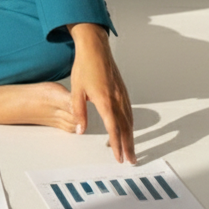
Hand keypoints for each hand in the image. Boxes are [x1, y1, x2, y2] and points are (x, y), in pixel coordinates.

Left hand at [68, 23, 135, 163]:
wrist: (95, 48)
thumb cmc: (84, 67)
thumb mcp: (76, 91)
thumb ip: (79, 112)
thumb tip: (80, 131)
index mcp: (106, 101)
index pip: (114, 129)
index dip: (117, 145)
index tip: (119, 158)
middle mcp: (117, 99)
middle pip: (126, 128)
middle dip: (129, 146)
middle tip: (131, 160)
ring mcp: (122, 94)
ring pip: (130, 120)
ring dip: (131, 136)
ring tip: (131, 149)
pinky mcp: (123, 90)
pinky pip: (129, 111)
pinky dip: (130, 123)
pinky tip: (128, 128)